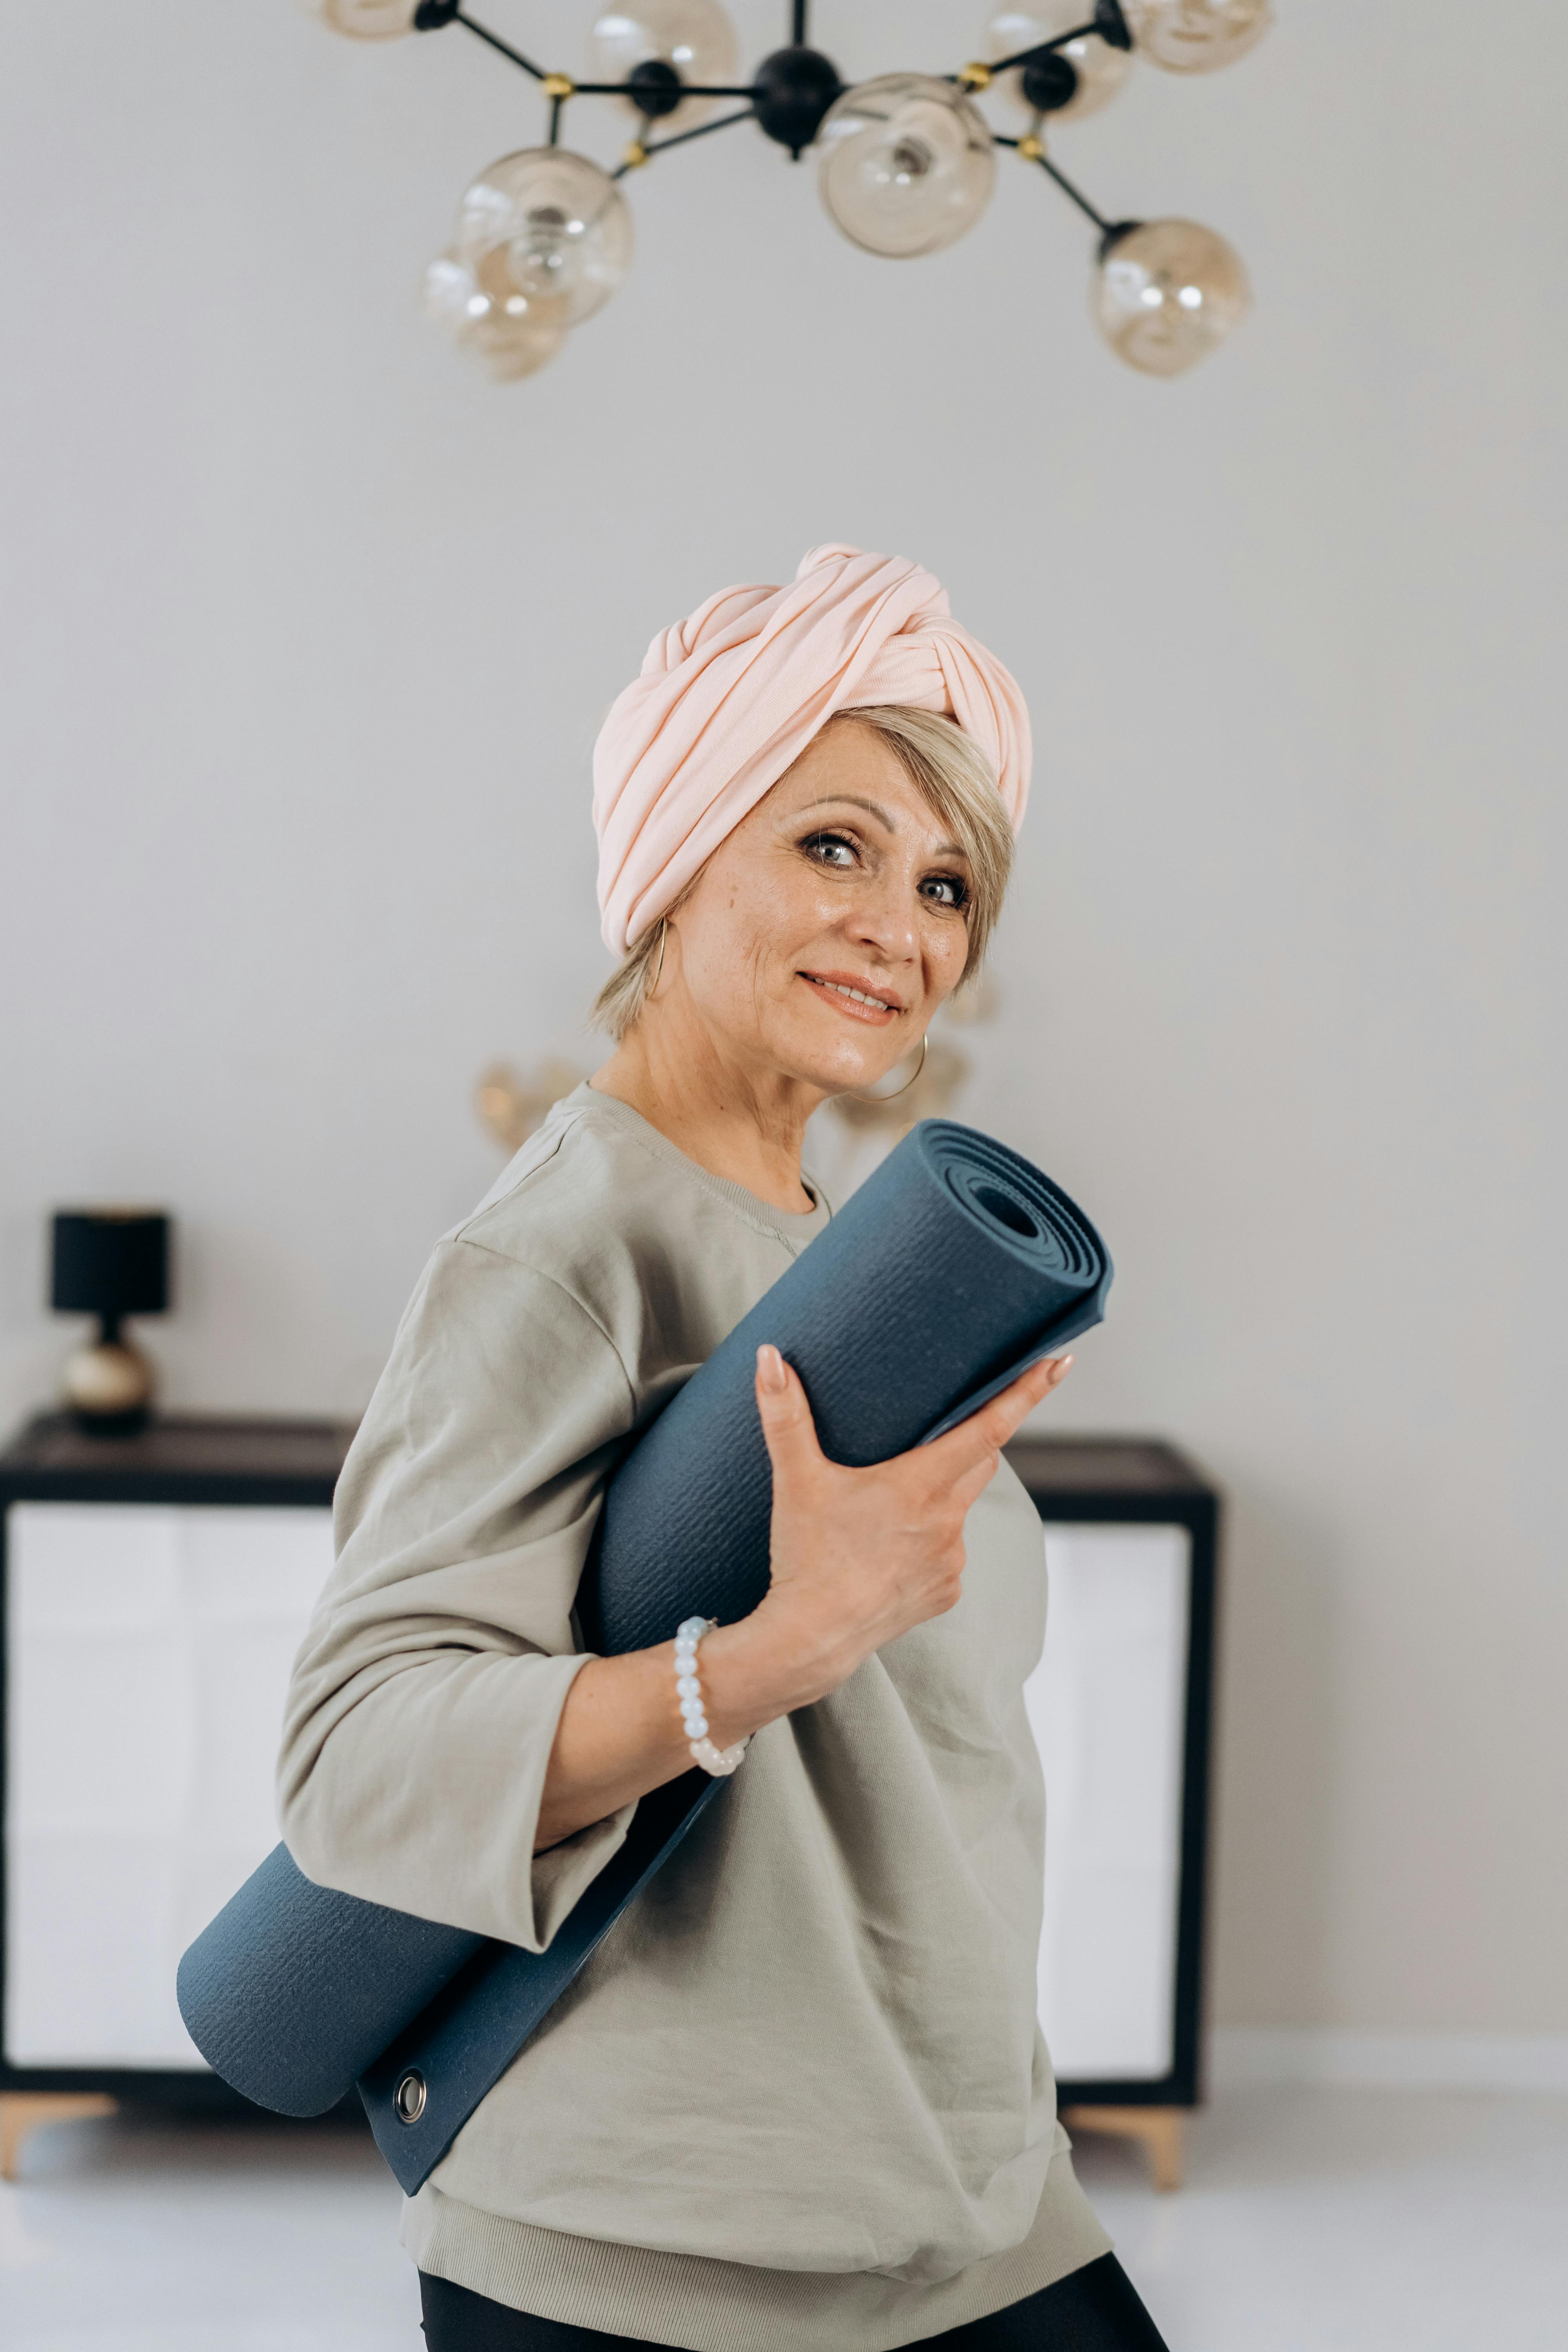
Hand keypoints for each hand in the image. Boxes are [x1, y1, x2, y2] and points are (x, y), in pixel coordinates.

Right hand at [539, 1346, 1071, 1846]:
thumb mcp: (794, 1479)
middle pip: (980, 1461)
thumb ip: (784, 1415)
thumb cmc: (806, 1556)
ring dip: (942, 1495)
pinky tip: (892, 1548)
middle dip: (970, 1439)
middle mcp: (948, 1521)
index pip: (989, 1426)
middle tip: (941, 1428)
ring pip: (960, 1509)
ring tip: (890, 1504)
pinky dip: (930, 1541)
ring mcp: (952, 1561)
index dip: (1026, 1391)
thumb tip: (770, 1356)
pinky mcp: (947, 1593)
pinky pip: (949, 1553)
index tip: (1060, 1362)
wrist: (811, 1639)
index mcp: (921, 1485)